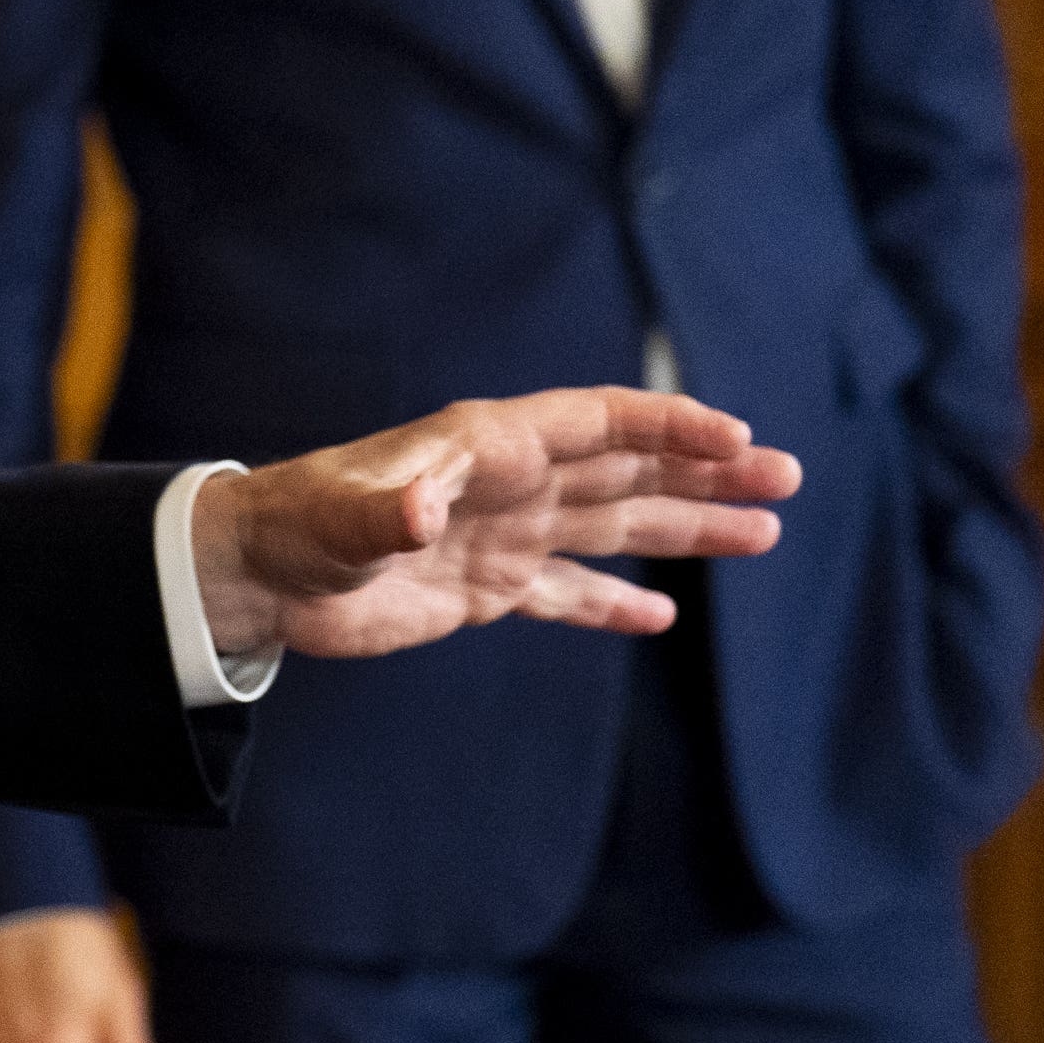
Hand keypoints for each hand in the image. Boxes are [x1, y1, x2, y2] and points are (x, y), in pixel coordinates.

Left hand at [193, 388, 800, 662]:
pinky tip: (664, 618)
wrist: (256, 577)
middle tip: (787, 479)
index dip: (667, 428)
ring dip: (685, 530)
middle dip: (706, 473)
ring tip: (765, 534)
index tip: (736, 439)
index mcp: (486, 446)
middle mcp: (507, 483)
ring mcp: (502, 535)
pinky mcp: (485, 588)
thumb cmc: (296, 528)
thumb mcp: (341, 520)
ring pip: (614, 527)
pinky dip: (614, 604)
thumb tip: (421, 514)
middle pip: (626, 471)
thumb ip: (386, 515)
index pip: (598, 424)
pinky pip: (567, 593)